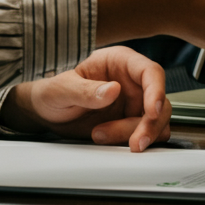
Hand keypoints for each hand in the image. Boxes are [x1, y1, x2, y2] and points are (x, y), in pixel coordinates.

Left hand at [1, 46, 170, 150]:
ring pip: (155, 121)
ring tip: (100, 136)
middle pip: (159, 101)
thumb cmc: (51, 92)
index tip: (151, 111)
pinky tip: (109, 141)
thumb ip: (85, 90)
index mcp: (120, 62)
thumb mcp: (61, 89)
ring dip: (135, 134)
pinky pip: (145, 134)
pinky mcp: (131, 122)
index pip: (150, 72)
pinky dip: (133, 141)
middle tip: (134, 142)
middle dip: (149, 124)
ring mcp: (134, 103)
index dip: (156, 91)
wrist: (45, 112)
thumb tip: (113, 90)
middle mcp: (132, 82)